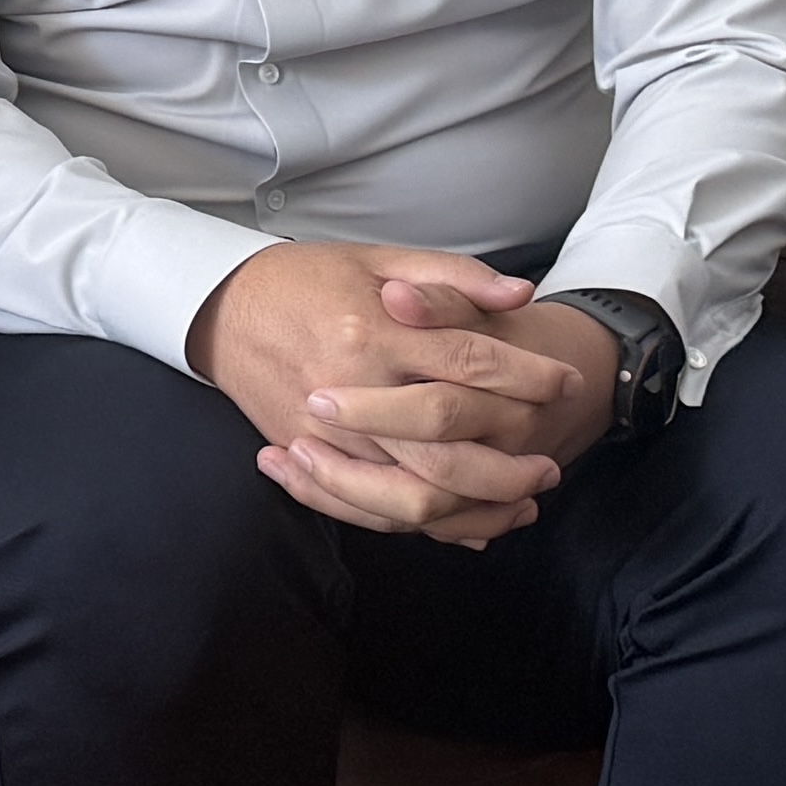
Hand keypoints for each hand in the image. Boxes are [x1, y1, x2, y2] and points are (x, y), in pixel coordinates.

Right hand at [193, 245, 614, 549]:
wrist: (220, 308)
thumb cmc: (305, 278)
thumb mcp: (378, 258)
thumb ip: (452, 277)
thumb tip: (520, 294)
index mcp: (374, 329)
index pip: (470, 362)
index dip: (527, 376)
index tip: (565, 383)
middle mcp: (353, 389)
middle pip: (449, 447)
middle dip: (511, 463)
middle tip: (552, 464)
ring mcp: (327, 434)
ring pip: (415, 494)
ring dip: (478, 506)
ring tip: (521, 501)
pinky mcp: (309, 459)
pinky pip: (373, 511)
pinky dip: (425, 527)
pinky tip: (466, 525)